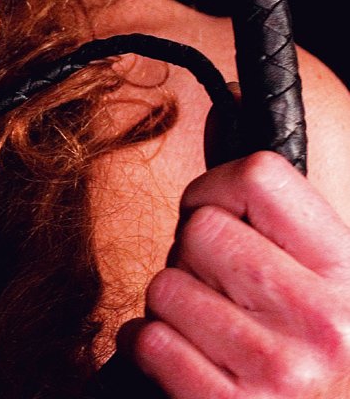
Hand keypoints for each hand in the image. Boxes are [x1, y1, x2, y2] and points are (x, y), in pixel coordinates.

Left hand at [118, 150, 349, 397]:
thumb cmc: (314, 350)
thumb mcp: (319, 271)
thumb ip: (267, 198)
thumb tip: (227, 107)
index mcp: (348, 272)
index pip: (259, 176)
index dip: (219, 189)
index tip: (223, 216)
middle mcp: (324, 323)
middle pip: (198, 231)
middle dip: (192, 256)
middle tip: (220, 289)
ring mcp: (280, 374)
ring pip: (164, 286)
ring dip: (172, 307)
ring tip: (210, 330)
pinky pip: (148, 341)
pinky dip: (149, 347)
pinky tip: (186, 359)